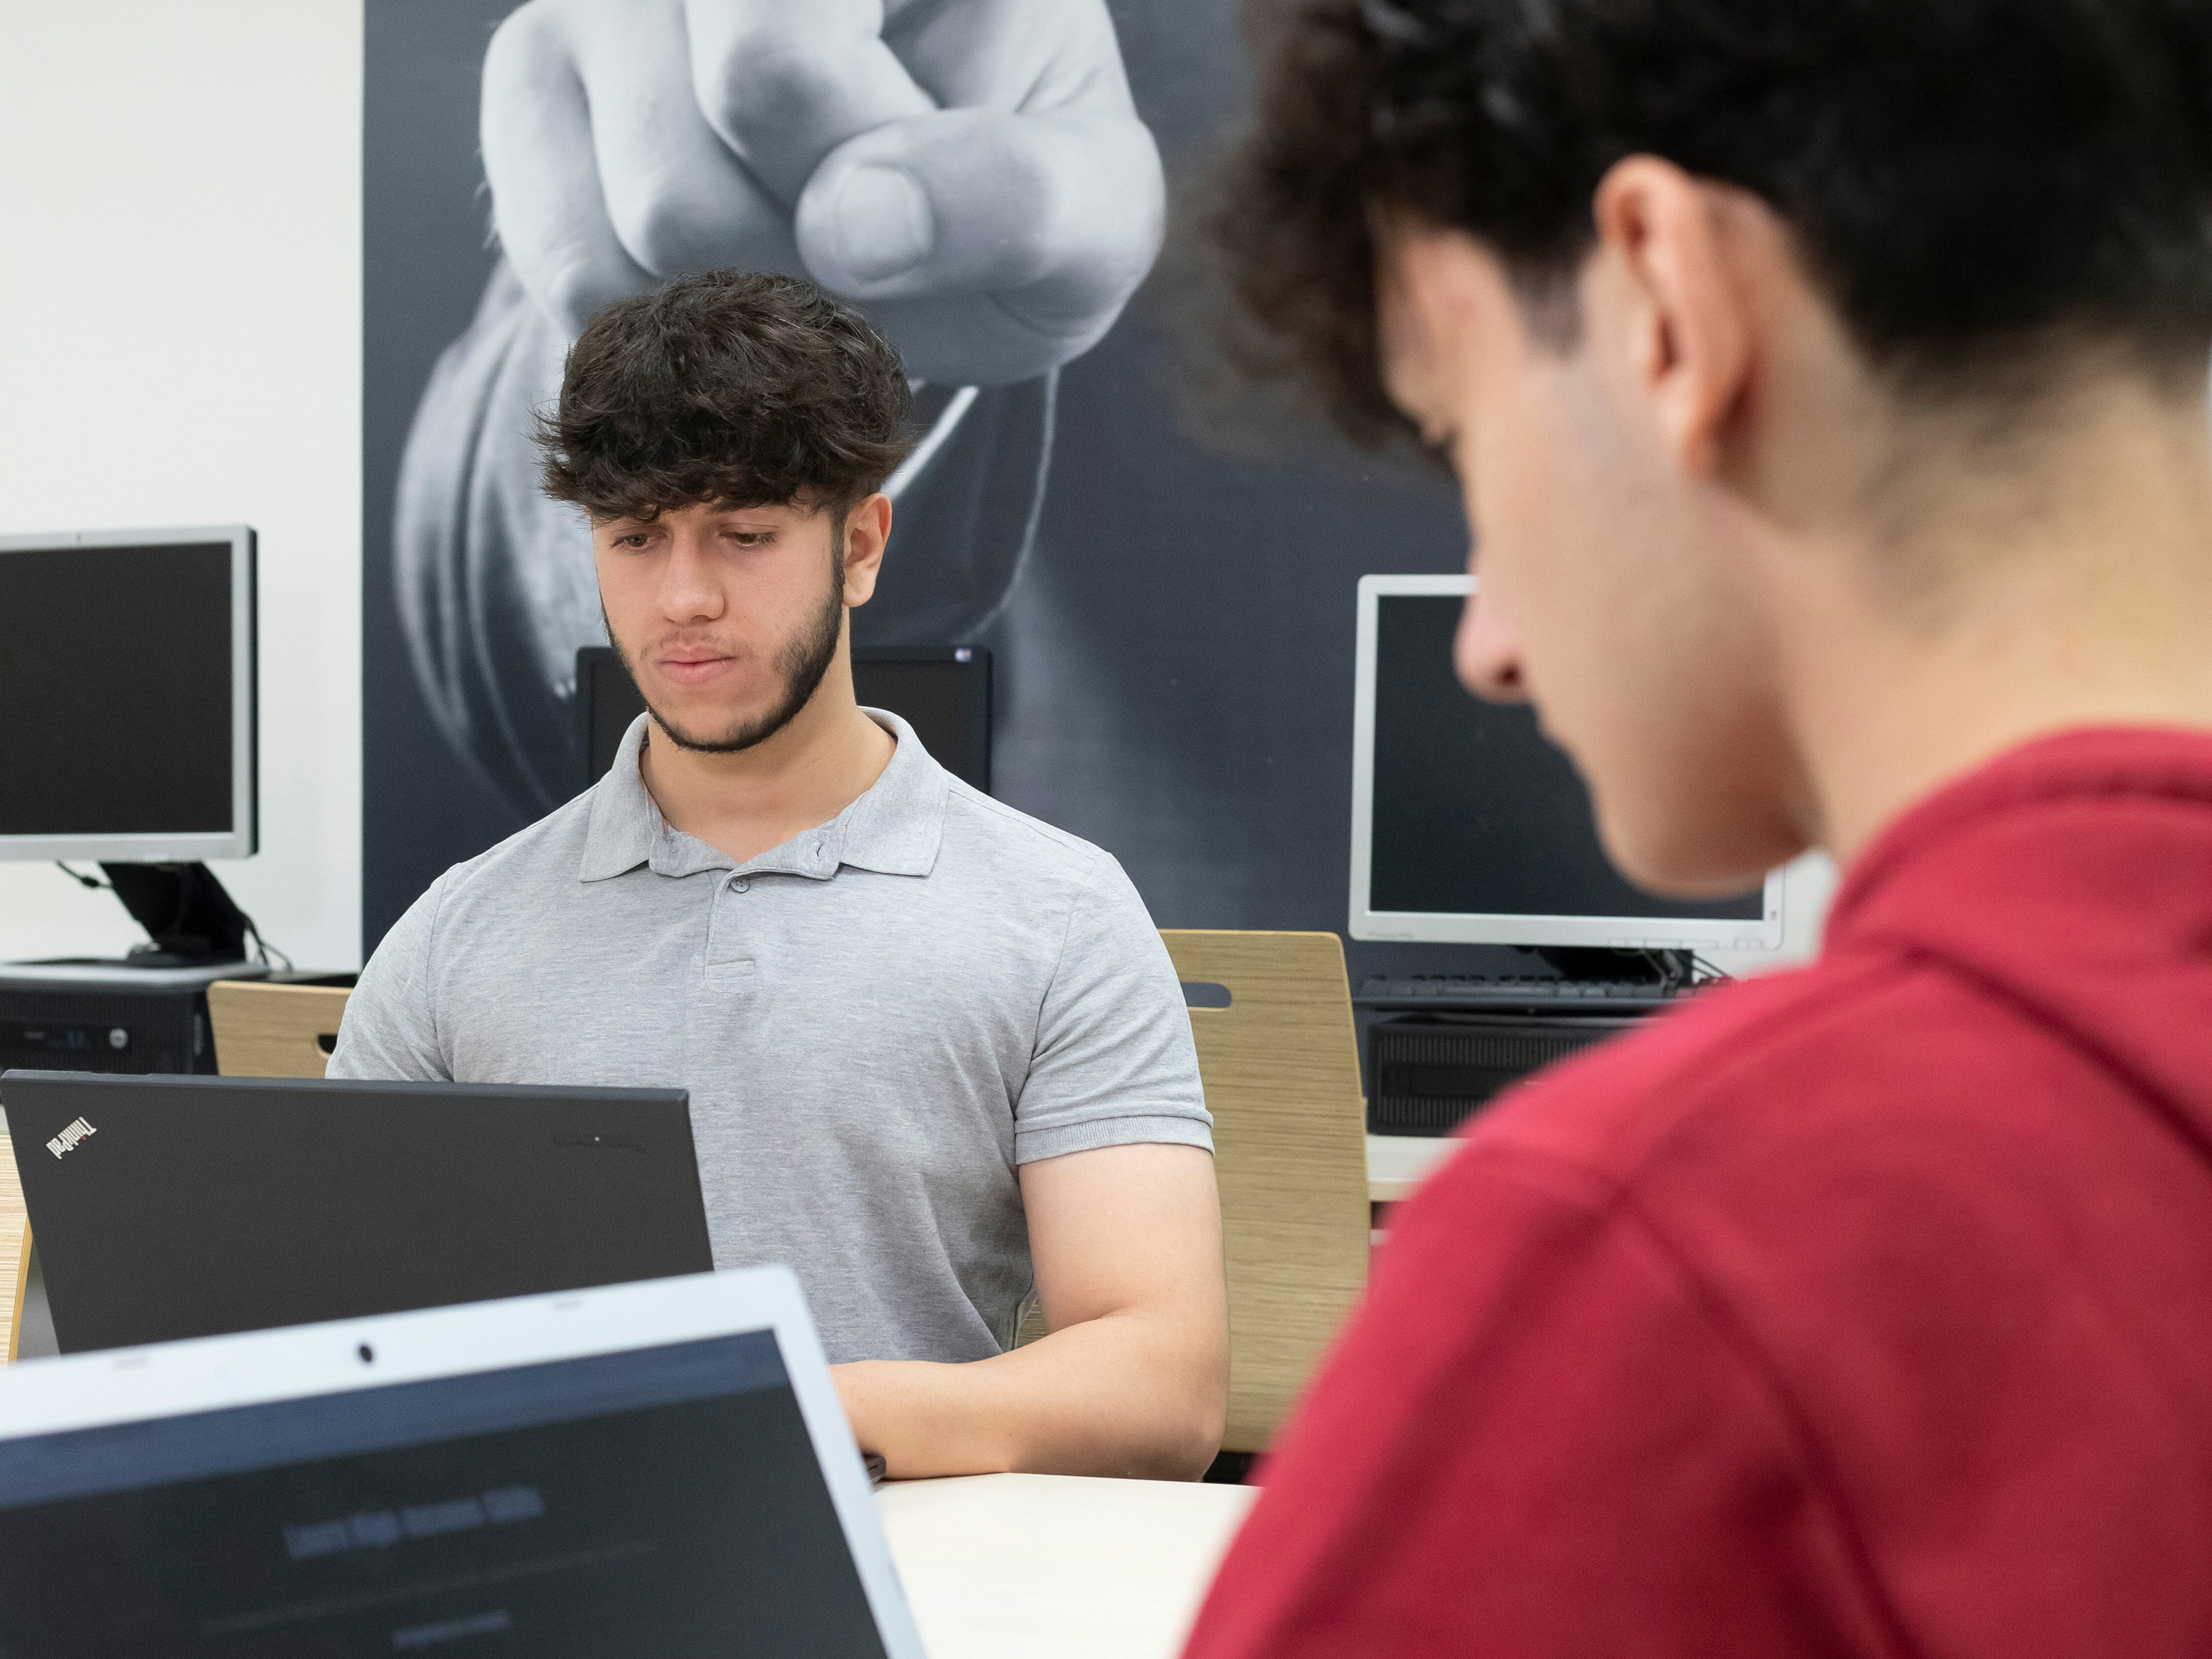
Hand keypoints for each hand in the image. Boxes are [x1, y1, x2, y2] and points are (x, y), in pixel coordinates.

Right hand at [480, 0, 1165, 384]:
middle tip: (880, 248)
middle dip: (804, 271)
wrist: (930, 227)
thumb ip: (1019, 204)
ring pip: (639, 231)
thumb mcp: (1088, 220)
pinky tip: (744, 279)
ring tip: (821, 258)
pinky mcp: (536, 78)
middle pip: (687, 179)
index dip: (862, 192)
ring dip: (752, 306)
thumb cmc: (1017, 200)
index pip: (776, 69)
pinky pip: (573, 270)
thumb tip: (850, 227)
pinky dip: (678, 328)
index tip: (947, 200)